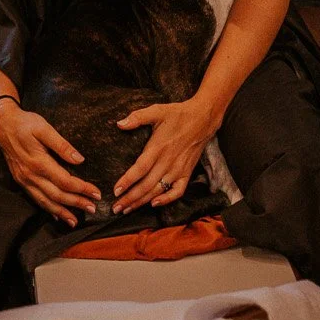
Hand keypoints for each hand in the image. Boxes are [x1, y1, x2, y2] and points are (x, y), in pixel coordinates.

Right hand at [0, 100, 99, 226]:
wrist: (2, 124)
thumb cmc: (25, 123)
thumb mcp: (44, 128)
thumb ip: (62, 145)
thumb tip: (79, 160)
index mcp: (39, 162)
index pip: (65, 181)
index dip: (82, 189)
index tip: (96, 193)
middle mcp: (31, 175)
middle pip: (57, 195)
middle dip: (76, 203)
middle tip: (92, 209)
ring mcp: (24, 180)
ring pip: (45, 201)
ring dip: (61, 212)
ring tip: (75, 221)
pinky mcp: (20, 181)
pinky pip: (35, 199)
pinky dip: (47, 208)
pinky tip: (55, 215)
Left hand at [112, 97, 223, 214]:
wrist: (203, 119)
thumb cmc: (178, 114)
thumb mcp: (157, 111)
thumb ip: (137, 117)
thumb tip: (119, 124)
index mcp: (158, 148)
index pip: (140, 169)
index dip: (127, 181)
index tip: (116, 191)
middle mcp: (167, 162)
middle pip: (146, 185)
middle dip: (129, 198)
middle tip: (116, 208)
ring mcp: (178, 169)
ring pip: (158, 191)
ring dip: (142, 202)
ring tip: (128, 209)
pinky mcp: (187, 173)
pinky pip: (177, 191)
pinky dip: (167, 200)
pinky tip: (155, 204)